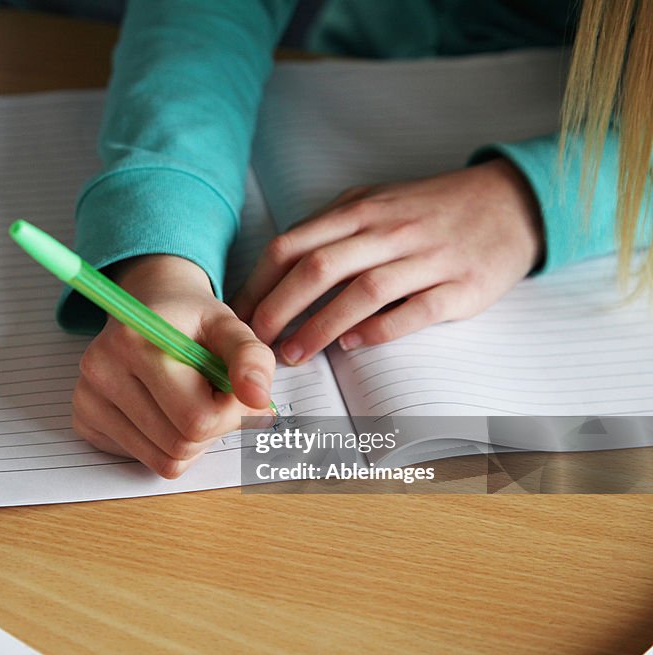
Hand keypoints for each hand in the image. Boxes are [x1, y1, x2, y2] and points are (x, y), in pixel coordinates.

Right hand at [73, 254, 276, 477]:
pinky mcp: (84, 419)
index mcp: (134, 341)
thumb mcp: (229, 326)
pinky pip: (144, 460)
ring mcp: (87, 399)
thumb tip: (258, 400)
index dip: (231, 412)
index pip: (197, 420)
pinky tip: (163, 407)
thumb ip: (252, 358)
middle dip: (212, 426)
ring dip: (192, 439)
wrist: (147, 308)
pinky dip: (165, 443)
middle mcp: (100, 371)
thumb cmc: (191, 321)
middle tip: (211, 393)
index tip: (233, 387)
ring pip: (164, 461)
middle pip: (180, 446)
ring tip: (189, 399)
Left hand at [232, 158, 543, 362]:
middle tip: (255, 341)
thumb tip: (274, 272)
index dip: (260, 282)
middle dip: (279, 307)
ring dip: (321, 326)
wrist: (511, 203)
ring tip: (292, 355)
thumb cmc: (427, 211)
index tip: (238, 313)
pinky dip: (380, 330)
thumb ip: (329, 231)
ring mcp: (427, 257)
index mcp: (360, 209)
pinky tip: (353, 346)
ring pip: (363, 291)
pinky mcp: (461, 287)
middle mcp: (390, 230)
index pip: (293, 243)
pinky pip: (414, 310)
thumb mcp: (374, 203)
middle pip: (320, 267)